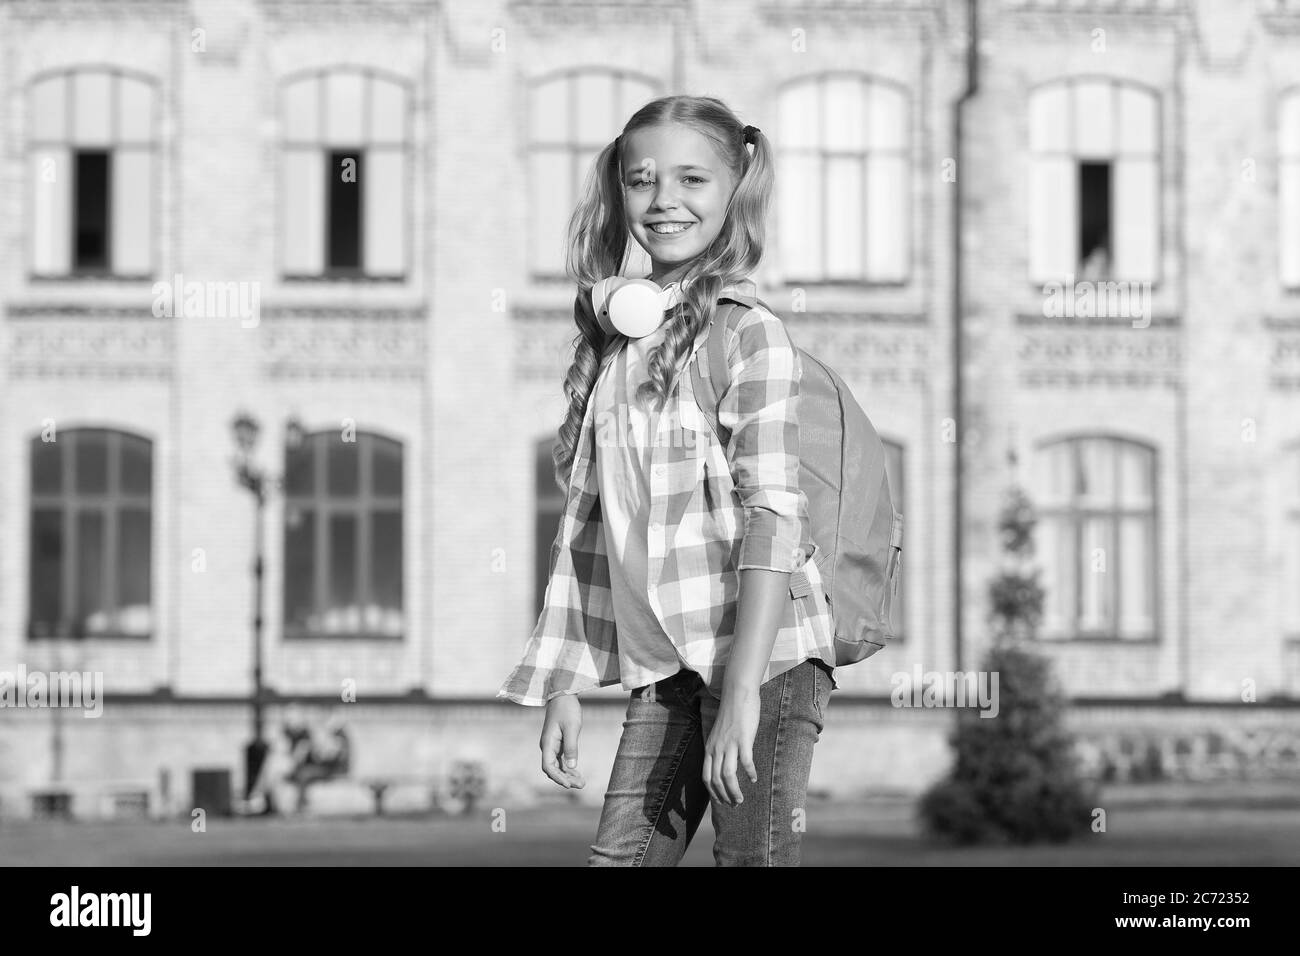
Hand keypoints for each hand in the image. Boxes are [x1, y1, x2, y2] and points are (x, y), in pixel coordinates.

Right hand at [540, 694, 585, 788]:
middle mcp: (547, 746)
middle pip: (553, 769)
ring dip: (568, 775)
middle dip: (566, 779)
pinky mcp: (558, 743)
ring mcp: (552, 745)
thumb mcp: (571, 727)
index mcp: (547, 743)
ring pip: (558, 766)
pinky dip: (568, 767)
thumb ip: (571, 747)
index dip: (558, 778)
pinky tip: (577, 774)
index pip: (548, 766)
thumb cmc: (567, 709)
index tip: (569, 785)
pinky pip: (561, 759)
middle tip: (582, 785)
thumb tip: (571, 767)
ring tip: (582, 783)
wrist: (563, 695)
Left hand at [703, 686, 759, 805]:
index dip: (713, 792)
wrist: (737, 694)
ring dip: (734, 790)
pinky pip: (745, 761)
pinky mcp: (743, 739)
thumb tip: (725, 763)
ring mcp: (729, 744)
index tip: (721, 801)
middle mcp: (717, 748)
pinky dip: (749, 773)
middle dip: (724, 796)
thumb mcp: (719, 734)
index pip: (706, 776)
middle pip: (716, 779)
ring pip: (728, 775)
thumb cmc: (731, 714)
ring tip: (741, 799)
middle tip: (734, 804)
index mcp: (710, 748)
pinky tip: (754, 778)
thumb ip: (720, 748)